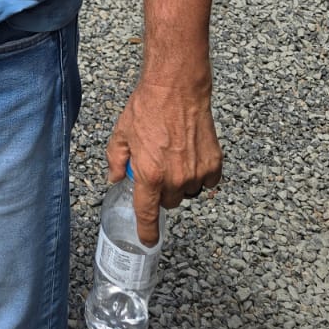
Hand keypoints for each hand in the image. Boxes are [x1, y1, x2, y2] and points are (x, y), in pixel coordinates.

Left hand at [107, 75, 222, 244]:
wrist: (177, 88)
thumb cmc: (147, 107)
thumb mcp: (121, 132)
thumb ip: (116, 160)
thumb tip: (115, 178)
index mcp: (150, 175)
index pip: (148, 214)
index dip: (147, 231)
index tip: (147, 240)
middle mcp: (175, 179)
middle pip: (169, 202)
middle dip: (161, 190)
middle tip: (157, 166)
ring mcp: (197, 173)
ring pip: (187, 192)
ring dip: (181, 182)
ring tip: (174, 155)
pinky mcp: (214, 164)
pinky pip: (207, 182)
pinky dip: (200, 174)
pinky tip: (191, 154)